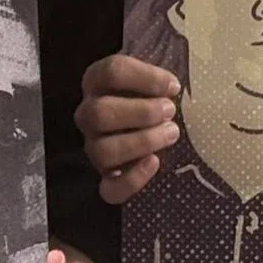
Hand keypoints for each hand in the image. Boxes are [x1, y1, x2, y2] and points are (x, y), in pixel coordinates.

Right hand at [75, 54, 180, 204]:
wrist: (152, 125)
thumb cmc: (153, 96)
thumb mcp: (154, 81)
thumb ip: (160, 80)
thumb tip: (173, 88)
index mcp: (98, 82)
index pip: (111, 72)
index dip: (144, 77)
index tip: (173, 86)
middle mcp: (89, 114)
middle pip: (99, 113)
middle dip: (140, 112)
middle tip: (170, 111)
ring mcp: (94, 147)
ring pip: (103, 150)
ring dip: (141, 142)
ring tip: (171, 133)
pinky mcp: (105, 177)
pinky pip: (109, 189)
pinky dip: (132, 180)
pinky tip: (154, 163)